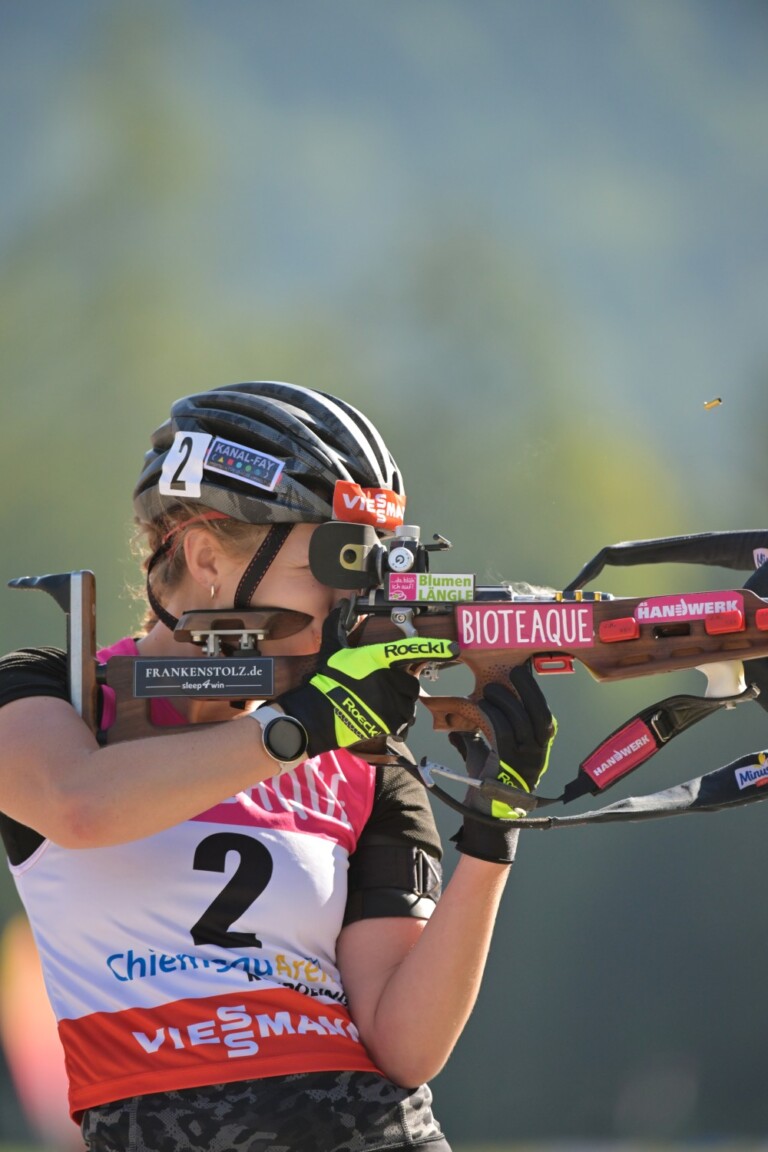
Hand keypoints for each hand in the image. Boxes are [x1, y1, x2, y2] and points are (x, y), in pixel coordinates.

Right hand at [277, 608, 458, 756]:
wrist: (320, 715)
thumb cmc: (327, 681)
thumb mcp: (332, 649)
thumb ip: (339, 625)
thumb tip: (342, 604)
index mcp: (377, 659)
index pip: (411, 650)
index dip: (434, 648)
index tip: (453, 647)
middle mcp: (388, 679)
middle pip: (410, 682)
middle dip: (400, 685)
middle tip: (381, 688)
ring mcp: (391, 702)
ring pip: (409, 702)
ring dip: (399, 702)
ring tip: (377, 703)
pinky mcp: (391, 722)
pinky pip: (404, 720)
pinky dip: (396, 720)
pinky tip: (379, 716)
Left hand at [451, 664, 556, 863]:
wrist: (488, 815)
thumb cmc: (489, 783)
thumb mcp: (487, 755)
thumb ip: (477, 739)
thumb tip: (456, 725)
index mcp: (539, 748)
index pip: (544, 714)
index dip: (535, 692)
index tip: (522, 673)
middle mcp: (538, 753)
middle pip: (540, 713)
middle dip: (529, 689)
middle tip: (514, 672)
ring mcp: (526, 759)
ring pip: (521, 720)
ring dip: (504, 700)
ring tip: (489, 690)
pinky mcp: (510, 763)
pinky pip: (504, 732)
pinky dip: (493, 715)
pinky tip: (481, 706)